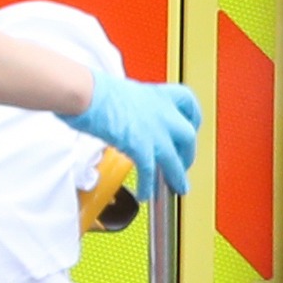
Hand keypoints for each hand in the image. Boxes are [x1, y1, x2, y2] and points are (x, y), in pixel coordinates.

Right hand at [69, 73, 203, 197]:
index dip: (193, 118)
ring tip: (177, 187)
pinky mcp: (141, 148)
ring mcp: (154, 132)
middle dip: (188, 153)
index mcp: (158, 95)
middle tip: (183, 163)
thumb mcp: (122, 92)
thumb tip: (125, 115)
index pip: (188, 103)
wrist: (89, 94)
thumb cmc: (96, 89)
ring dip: (177, 176)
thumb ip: (132, 106)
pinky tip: (144, 194)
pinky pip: (150, 172)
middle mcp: (162, 113)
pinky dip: (148, 186)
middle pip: (188, 137)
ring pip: (176, 160)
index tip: (191, 126)